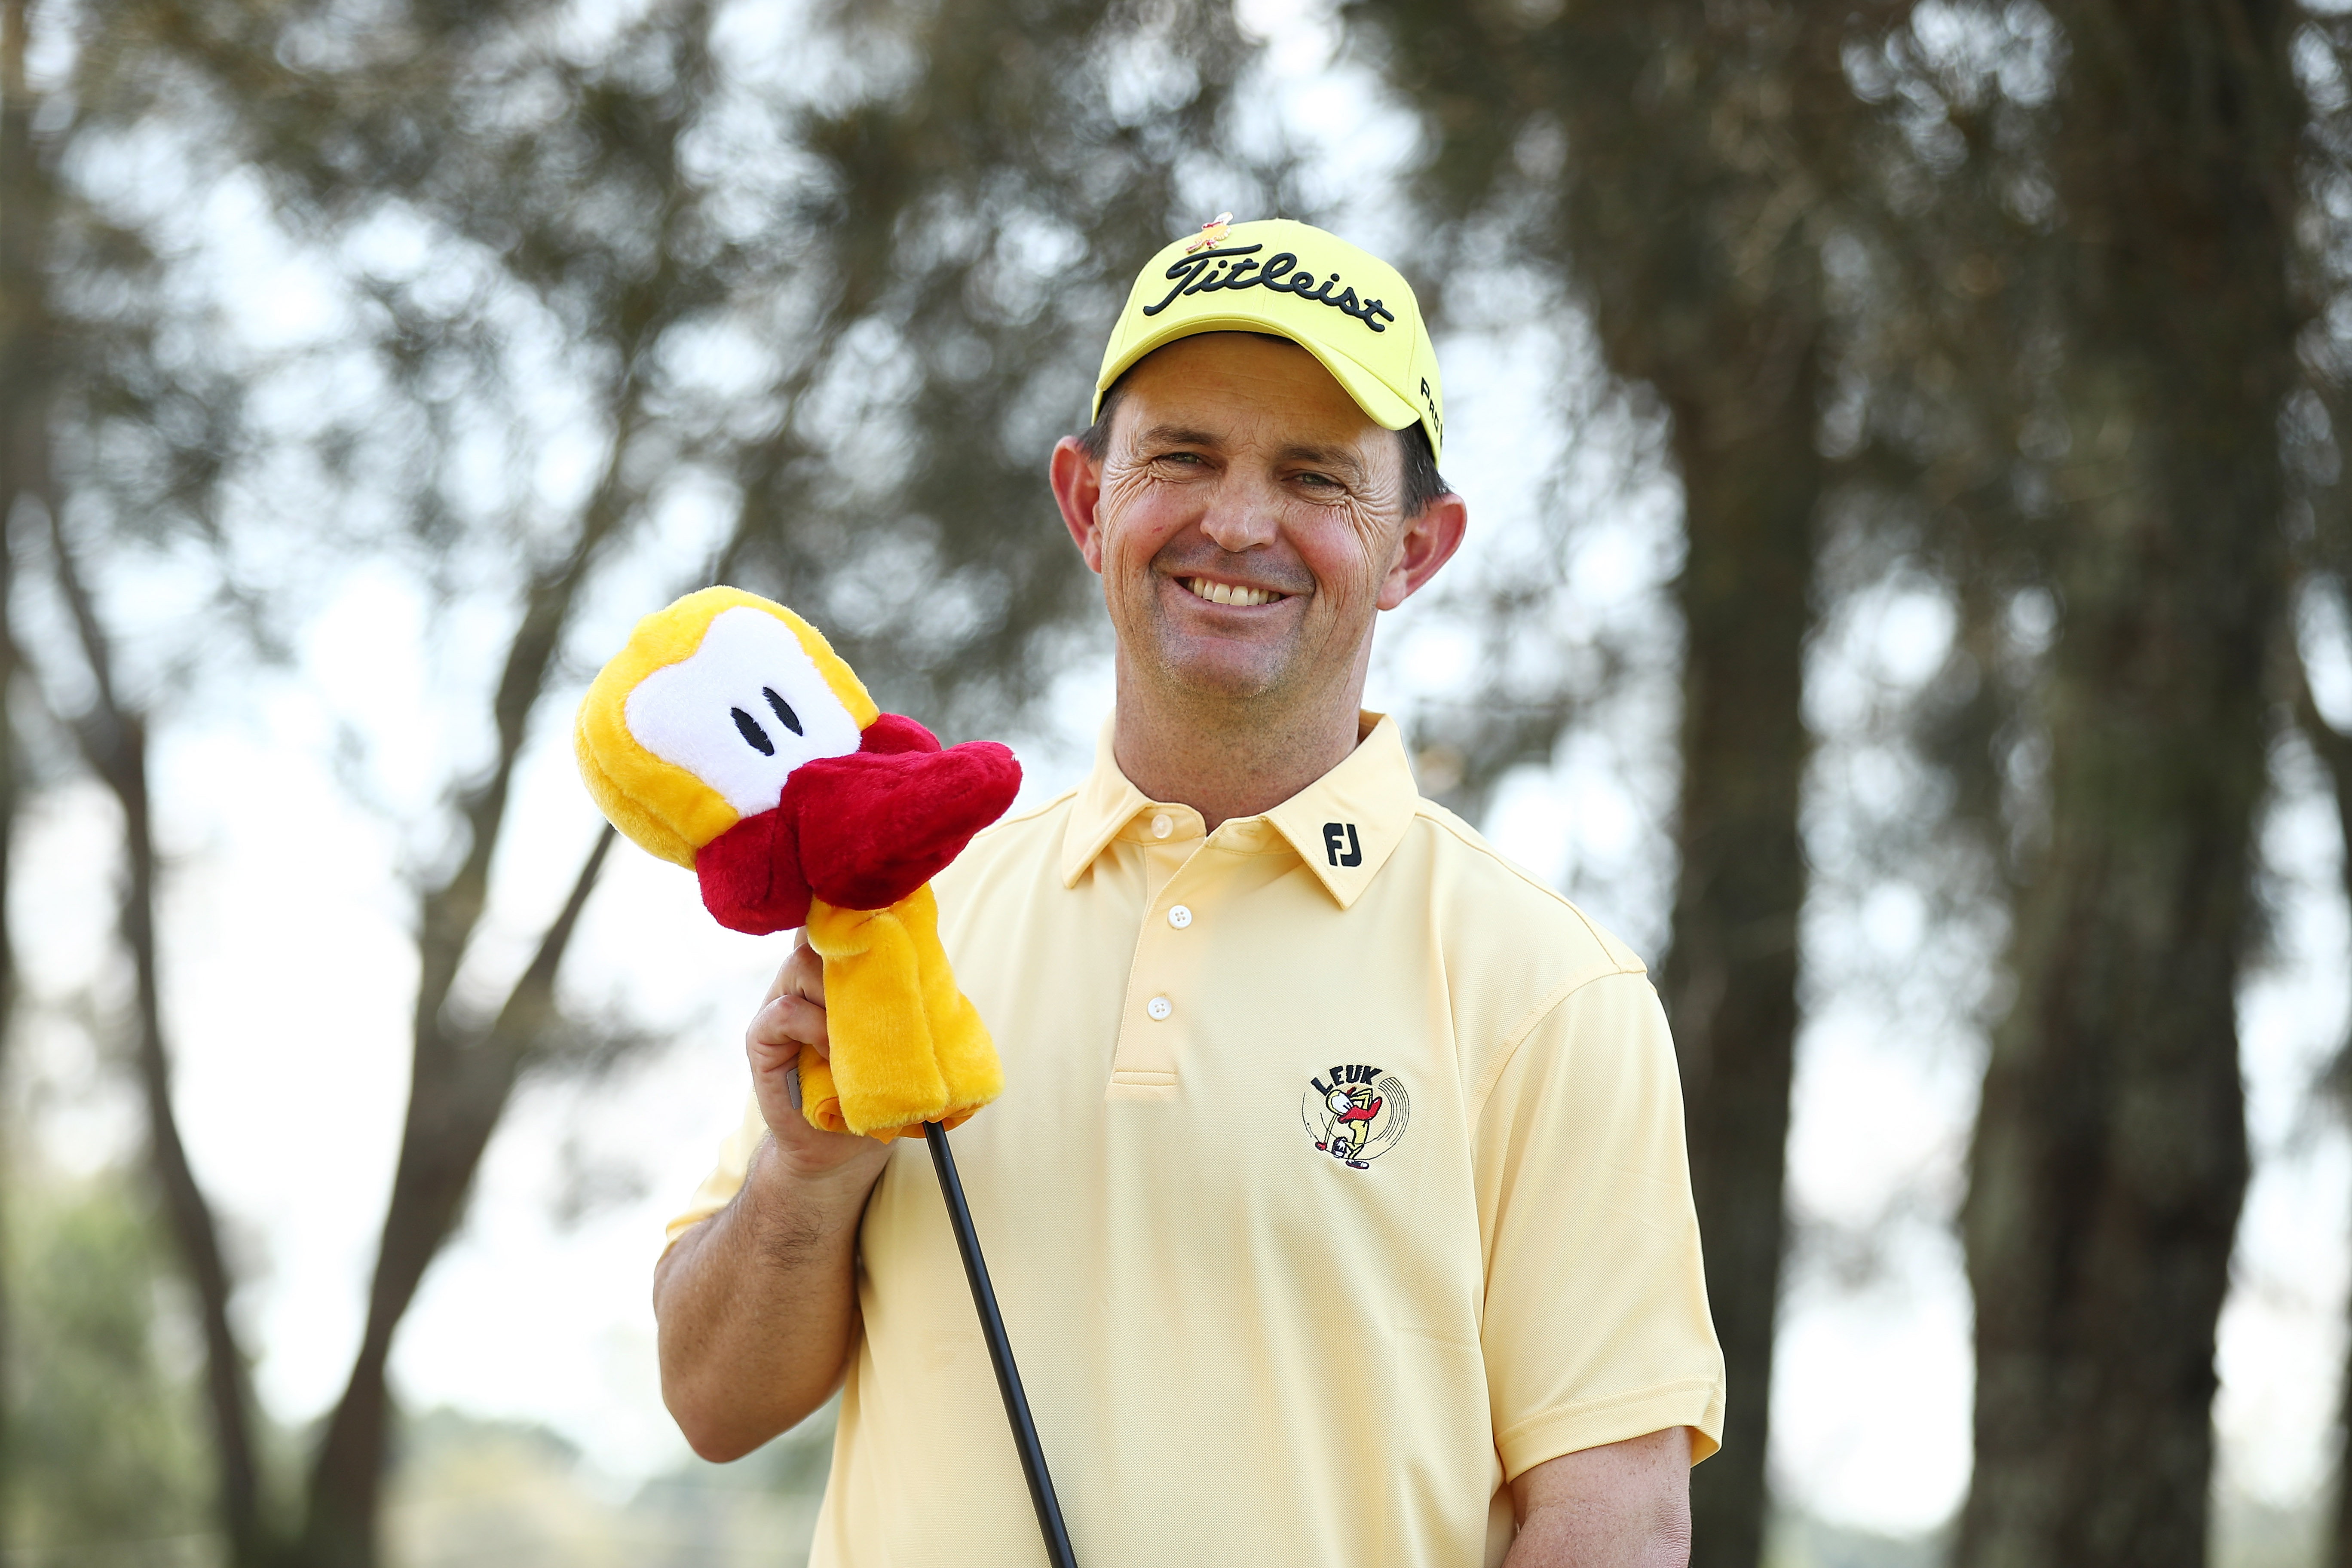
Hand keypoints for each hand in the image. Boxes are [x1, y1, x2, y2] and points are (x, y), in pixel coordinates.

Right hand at [746, 932, 890, 1181]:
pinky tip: (833, 1048)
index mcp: (834, 976)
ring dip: (836, 990)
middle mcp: (803, 983)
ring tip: (860, 1026)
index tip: (888, 919)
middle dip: (853, 953)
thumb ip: (901, 1001)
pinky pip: (783, 1012)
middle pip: (819, 939)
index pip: (839, 928)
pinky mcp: (761, 1040)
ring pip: (800, 966)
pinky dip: (812, 1025)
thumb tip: (932, 962)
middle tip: (883, 979)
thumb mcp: (895, 1039)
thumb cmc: (875, 1088)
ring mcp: (778, 1007)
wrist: (841, 1148)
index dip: (859, 917)